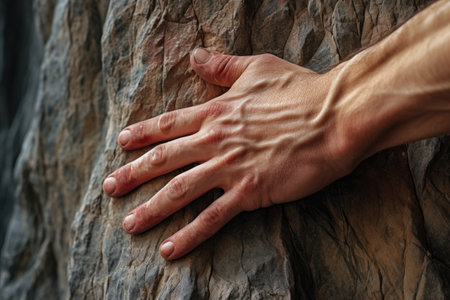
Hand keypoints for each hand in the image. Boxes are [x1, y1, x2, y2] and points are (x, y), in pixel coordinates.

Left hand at [103, 48, 354, 259]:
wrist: (334, 117)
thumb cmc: (300, 90)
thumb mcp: (258, 68)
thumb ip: (223, 65)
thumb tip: (197, 55)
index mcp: (215, 112)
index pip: (168, 125)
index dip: (142, 134)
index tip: (121, 143)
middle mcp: (215, 141)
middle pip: (163, 160)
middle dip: (132, 174)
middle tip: (109, 188)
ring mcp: (229, 168)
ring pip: (179, 191)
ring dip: (151, 209)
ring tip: (129, 224)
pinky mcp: (250, 192)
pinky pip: (212, 217)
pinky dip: (189, 234)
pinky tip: (170, 248)